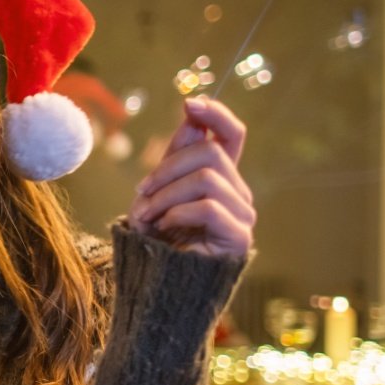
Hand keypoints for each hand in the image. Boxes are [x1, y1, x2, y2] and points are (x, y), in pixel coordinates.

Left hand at [128, 96, 254, 257]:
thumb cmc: (155, 236)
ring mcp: (243, 215)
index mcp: (220, 176)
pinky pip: (208, 207)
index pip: (232, 135)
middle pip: (210, 152)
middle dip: (166, 168)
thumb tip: (191, 110)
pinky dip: (177, 214)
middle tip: (141, 193)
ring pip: (205, 178)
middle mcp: (238, 192)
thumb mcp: (157, 187)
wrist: (154, 282)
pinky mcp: (240, 238)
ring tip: (147, 216)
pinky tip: (165, 229)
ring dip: (165, 195)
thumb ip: (177, 153)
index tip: (189, 102)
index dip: (216, 114)